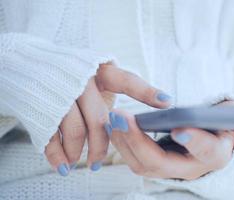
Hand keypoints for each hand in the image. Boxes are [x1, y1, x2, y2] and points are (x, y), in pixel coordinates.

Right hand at [44, 64, 171, 175]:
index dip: (146, 92)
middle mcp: (81, 79)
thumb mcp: (94, 74)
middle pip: (99, 119)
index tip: (167, 102)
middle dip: (102, 145)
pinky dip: (57, 156)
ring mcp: (60, 93)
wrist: (29, 64)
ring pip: (76, 130)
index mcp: (99, 70)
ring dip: (80, 152)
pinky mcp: (41, 106)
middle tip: (99, 163)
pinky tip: (64, 166)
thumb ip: (112, 90)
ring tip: (81, 163)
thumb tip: (129, 118)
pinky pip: (51, 136)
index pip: (127, 81)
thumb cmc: (71, 74)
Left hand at [108, 100, 233, 179]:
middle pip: (160, 163)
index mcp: (213, 155)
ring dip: (123, 141)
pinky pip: (133, 159)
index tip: (179, 129)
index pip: (204, 151)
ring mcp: (169, 169)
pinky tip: (113, 124)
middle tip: (121, 117)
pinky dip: (121, 142)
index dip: (194, 141)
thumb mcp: (232, 120)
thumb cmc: (218, 127)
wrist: (205, 141)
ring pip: (140, 164)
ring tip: (112, 118)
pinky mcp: (153, 165)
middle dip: (138, 141)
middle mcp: (189, 168)